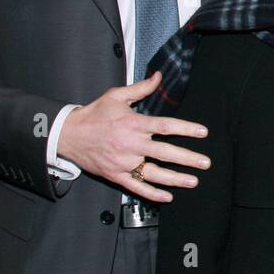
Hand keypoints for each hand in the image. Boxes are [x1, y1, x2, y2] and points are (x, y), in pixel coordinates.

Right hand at [57, 72, 209, 202]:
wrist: (68, 135)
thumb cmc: (94, 114)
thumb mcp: (116, 96)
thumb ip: (141, 88)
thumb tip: (159, 77)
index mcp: (133, 123)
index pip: (165, 126)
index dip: (185, 129)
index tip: (202, 132)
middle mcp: (130, 144)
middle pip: (165, 152)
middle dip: (187, 158)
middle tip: (205, 163)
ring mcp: (123, 162)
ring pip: (154, 173)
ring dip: (175, 179)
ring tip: (193, 181)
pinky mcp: (115, 175)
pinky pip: (136, 187)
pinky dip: (152, 193)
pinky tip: (167, 196)